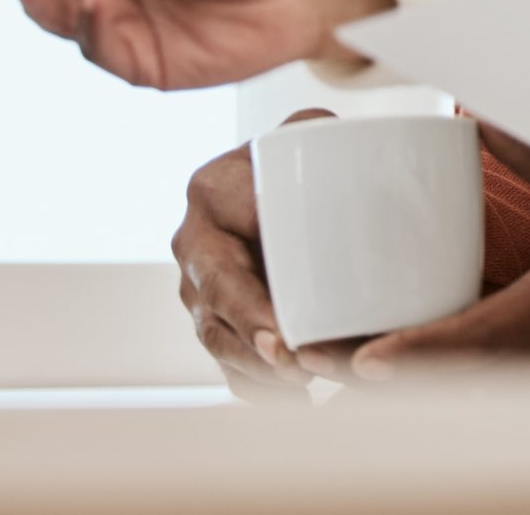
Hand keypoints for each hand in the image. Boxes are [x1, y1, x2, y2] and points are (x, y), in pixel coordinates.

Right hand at [173, 110, 330, 402]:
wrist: (282, 181)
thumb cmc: (302, 153)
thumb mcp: (308, 130)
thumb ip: (315, 131)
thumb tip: (333, 147)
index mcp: (209, 195)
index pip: (222, 259)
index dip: (249, 301)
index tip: (282, 330)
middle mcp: (195, 246)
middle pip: (215, 310)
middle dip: (253, 343)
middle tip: (295, 362)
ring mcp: (200, 290)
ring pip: (219, 343)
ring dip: (260, 370)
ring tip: (304, 383)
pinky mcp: (218, 321)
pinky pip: (229, 366)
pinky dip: (260, 388)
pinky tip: (298, 399)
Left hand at [313, 128, 529, 377]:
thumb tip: (474, 111)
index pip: (476, 339)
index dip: (417, 355)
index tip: (362, 359)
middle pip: (447, 378)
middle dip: (375, 372)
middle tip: (308, 354)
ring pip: (455, 385)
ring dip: (393, 378)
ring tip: (324, 357)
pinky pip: (475, 378)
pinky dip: (426, 374)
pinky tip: (383, 357)